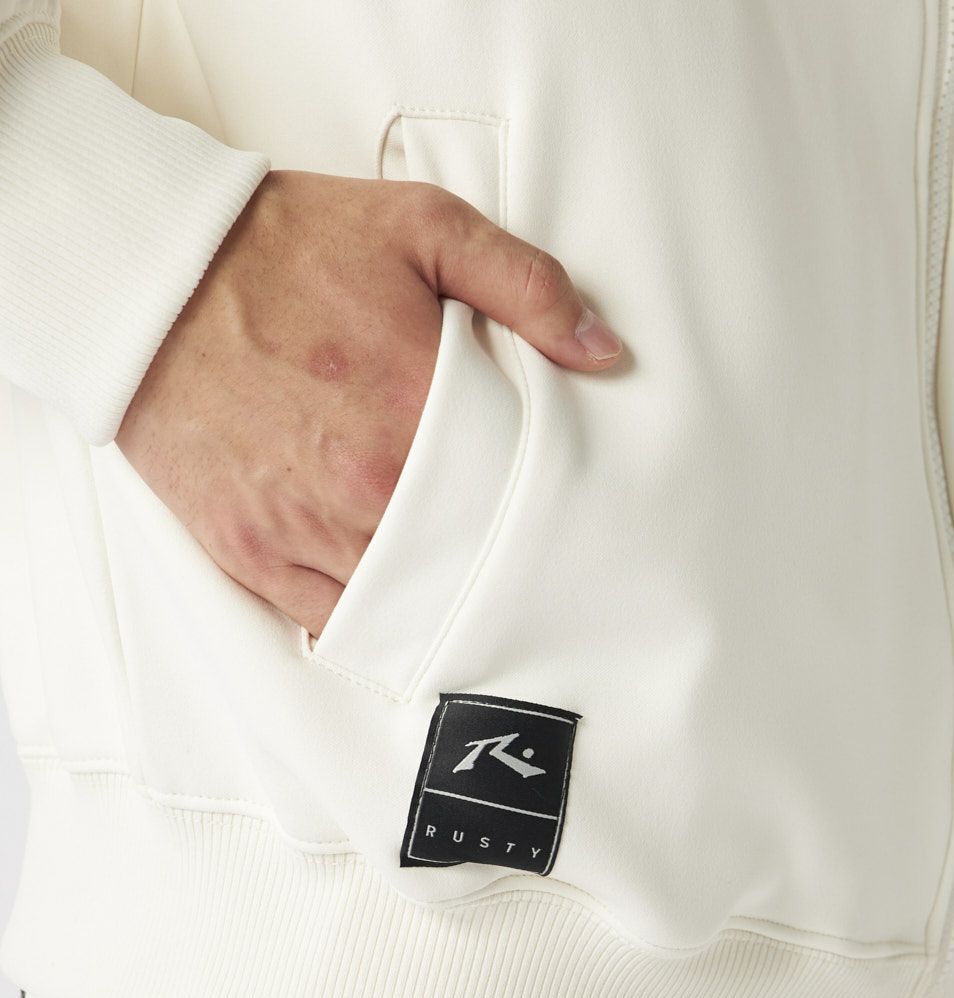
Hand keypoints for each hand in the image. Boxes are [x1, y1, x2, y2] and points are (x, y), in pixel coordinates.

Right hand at [113, 168, 622, 637]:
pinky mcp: (249, 549)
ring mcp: (301, 526)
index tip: (557, 509)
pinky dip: (365, 613)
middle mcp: (363, 483)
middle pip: (461, 557)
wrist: (153, 276)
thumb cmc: (284, 248)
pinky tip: (390, 593)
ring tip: (456, 575)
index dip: (541, 506)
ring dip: (431, 591)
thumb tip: (602, 351)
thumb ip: (525, 285)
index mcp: (415, 409)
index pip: (514, 494)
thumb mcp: (422, 227)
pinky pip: (327, 616)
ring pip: (399, 598)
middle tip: (516, 553)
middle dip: (490, 557)